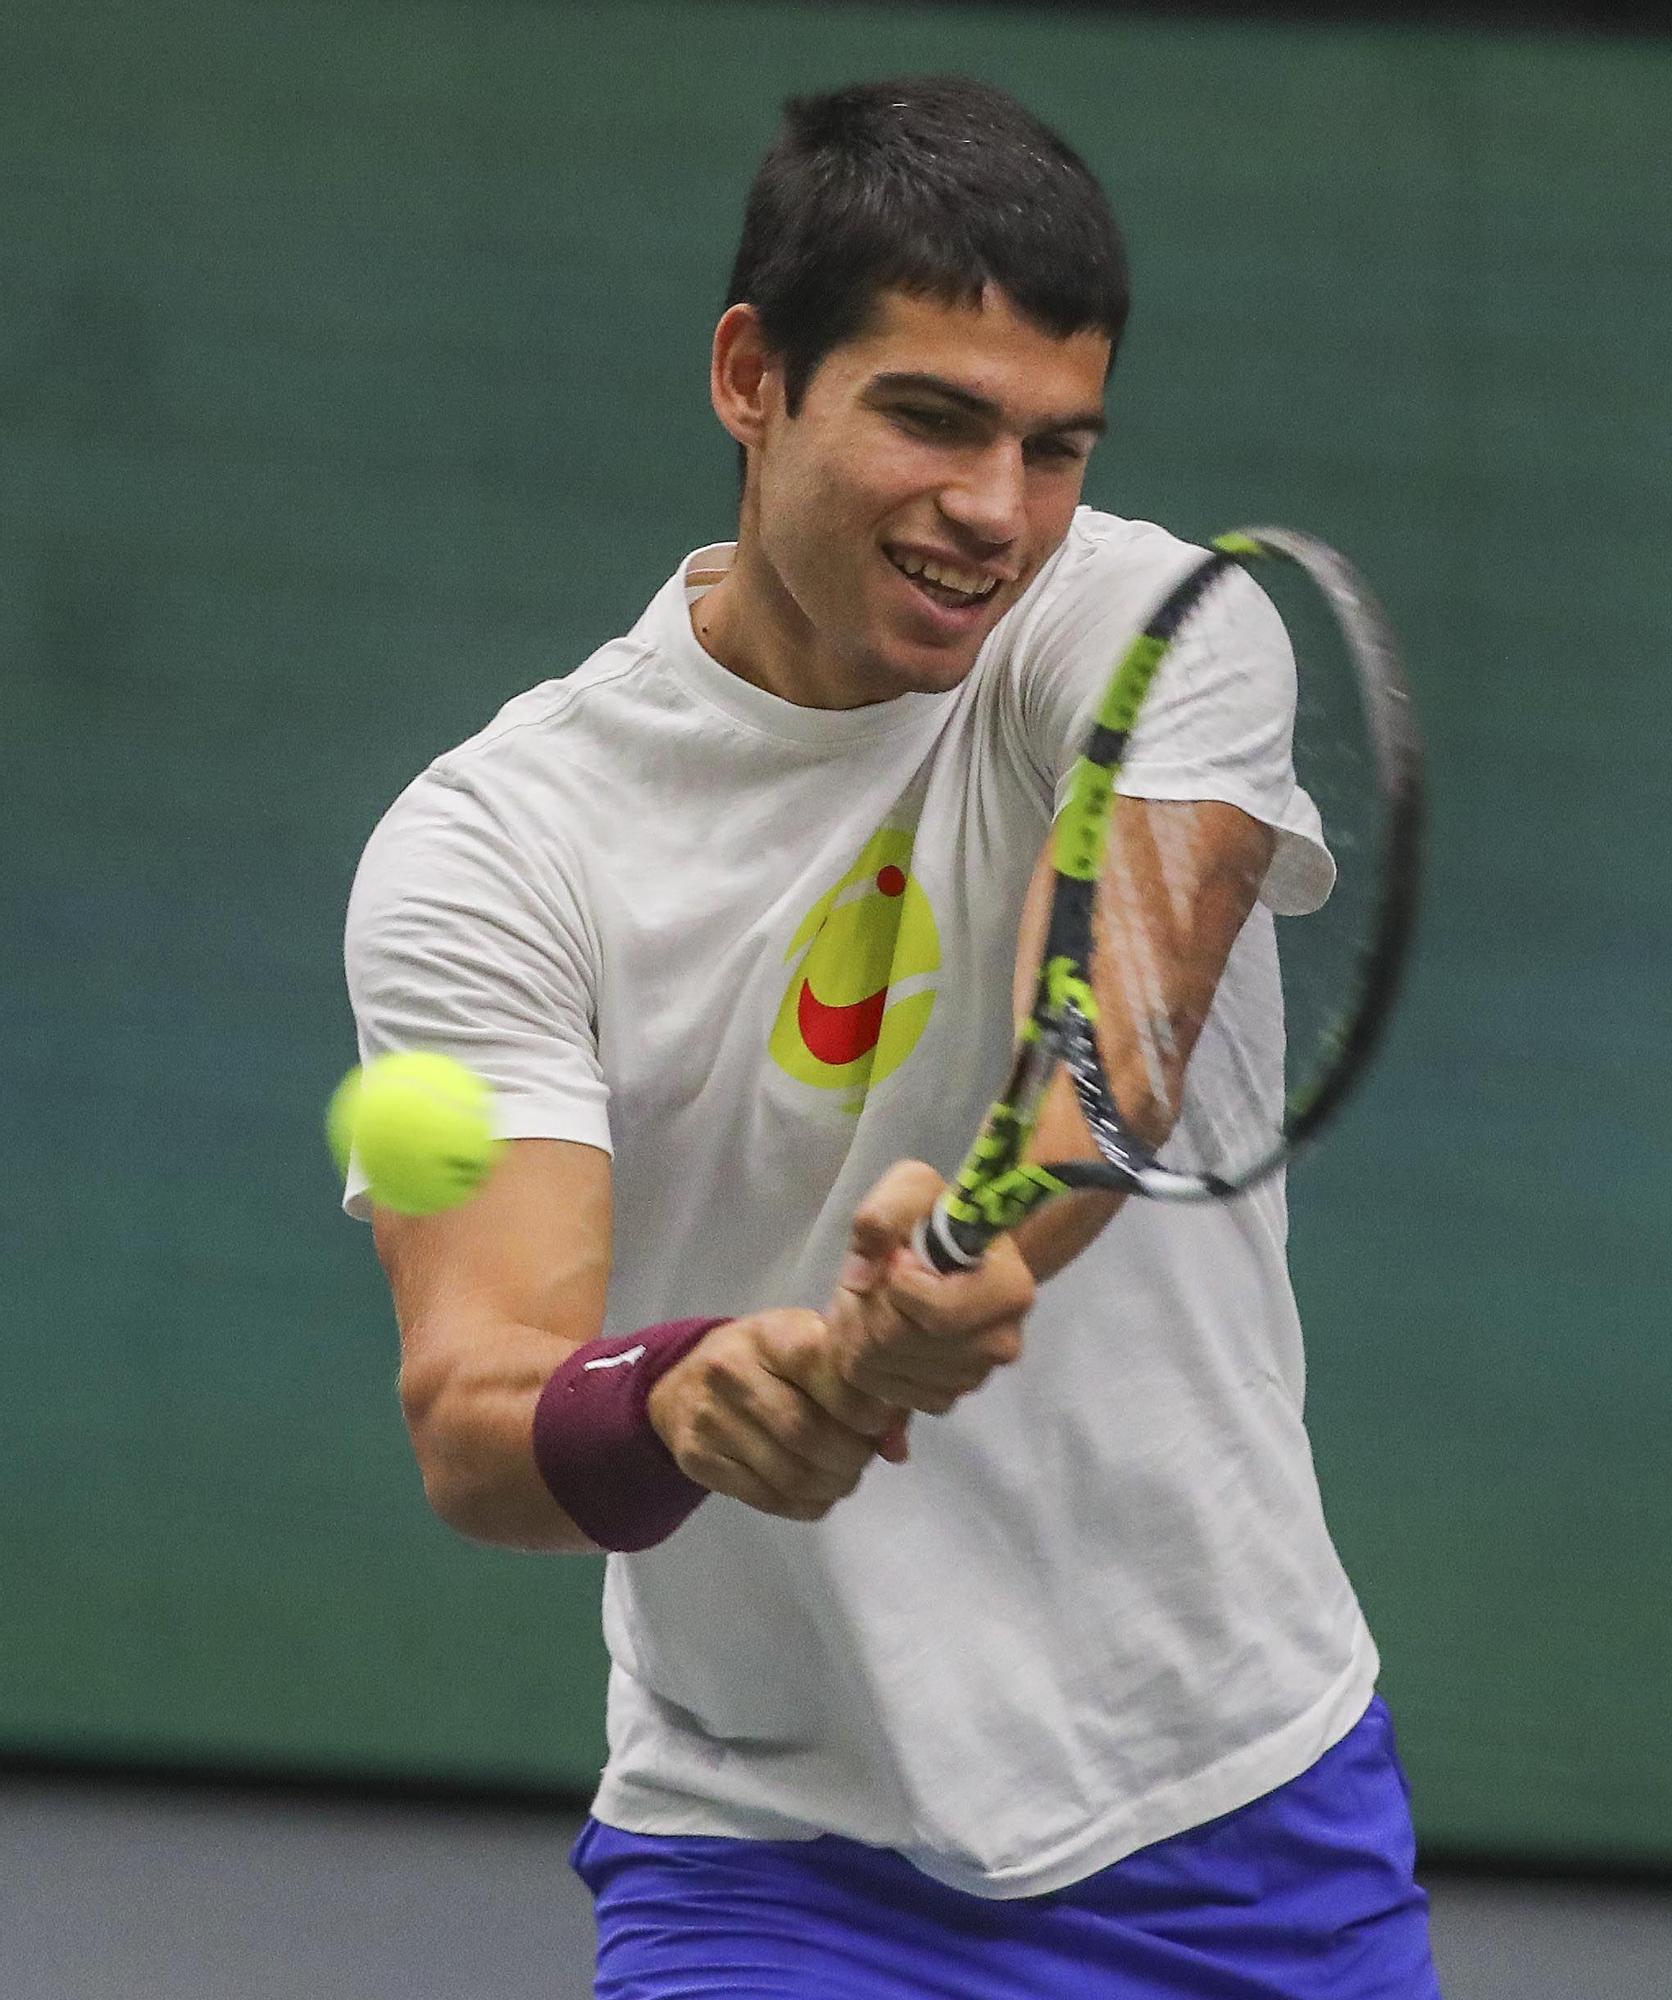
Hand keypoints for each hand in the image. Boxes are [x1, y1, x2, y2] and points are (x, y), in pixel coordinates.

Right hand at [646, 1310, 906, 1522]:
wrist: (683, 1383)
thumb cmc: (766, 1362)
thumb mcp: (808, 1350)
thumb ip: (861, 1390)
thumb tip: (896, 1448)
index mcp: (770, 1334)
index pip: (827, 1372)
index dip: (865, 1408)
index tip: (878, 1422)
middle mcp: (732, 1371)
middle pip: (808, 1432)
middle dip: (852, 1455)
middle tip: (863, 1456)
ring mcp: (711, 1418)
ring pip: (790, 1473)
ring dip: (832, 1485)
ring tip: (843, 1475)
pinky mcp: (699, 1459)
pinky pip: (767, 1498)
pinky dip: (805, 1504)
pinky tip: (816, 1490)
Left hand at [825, 1161, 1035, 1415]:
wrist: (943, 1255)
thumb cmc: (932, 1219)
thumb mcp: (909, 1189)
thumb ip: (883, 1216)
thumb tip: (861, 1277)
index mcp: (1009, 1289)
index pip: (938, 1314)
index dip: (898, 1286)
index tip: (895, 1259)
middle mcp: (1002, 1342)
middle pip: (902, 1342)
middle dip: (869, 1309)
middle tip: (872, 1284)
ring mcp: (975, 1376)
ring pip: (887, 1369)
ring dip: (862, 1335)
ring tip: (874, 1304)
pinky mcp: (947, 1398)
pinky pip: (889, 1393)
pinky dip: (871, 1365)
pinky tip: (879, 1334)